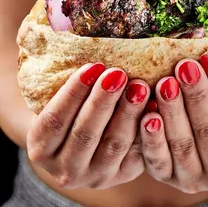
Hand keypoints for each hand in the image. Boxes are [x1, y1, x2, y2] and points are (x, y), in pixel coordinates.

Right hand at [27, 63, 149, 188]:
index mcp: (41, 148)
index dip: (73, 92)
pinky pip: (136, 153)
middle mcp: (66, 169)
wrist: (84, 142)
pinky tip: (153, 108)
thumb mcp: (56, 101)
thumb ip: (56, 81)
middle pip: (84, 134)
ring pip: (114, 144)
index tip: (93, 66)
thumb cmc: (71, 112)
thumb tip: (66, 45)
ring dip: (128, 113)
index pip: (54, 120)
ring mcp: (95, 176)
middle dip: (102, 101)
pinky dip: (145, 130)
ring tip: (139, 86)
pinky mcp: (122, 174)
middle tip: (118, 74)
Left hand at [140, 55, 207, 193]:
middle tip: (185, 67)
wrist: (201, 150)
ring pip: (183, 144)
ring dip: (174, 112)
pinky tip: (148, 116)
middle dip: (197, 96)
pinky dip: (153, 139)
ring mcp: (195, 179)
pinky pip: (158, 160)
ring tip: (165, 83)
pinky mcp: (167, 178)